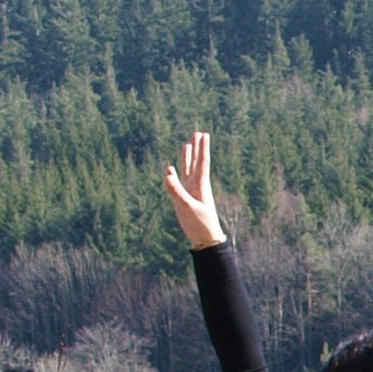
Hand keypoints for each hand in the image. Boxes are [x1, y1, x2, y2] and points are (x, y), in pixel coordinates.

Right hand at [159, 131, 222, 249]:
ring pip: (188, 169)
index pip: (202, 162)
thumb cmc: (200, 224)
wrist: (204, 238)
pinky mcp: (184, 198)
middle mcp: (197, 185)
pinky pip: (178, 182)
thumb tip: (167, 173)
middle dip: (196, 147)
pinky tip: (171, 168)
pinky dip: (175, 174)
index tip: (204, 134)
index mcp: (201, 185)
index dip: (202, 147)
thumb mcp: (188, 208)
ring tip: (188, 144)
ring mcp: (190, 191)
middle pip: (196, 162)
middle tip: (198, 133)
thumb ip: (177, 191)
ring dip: (188, 157)